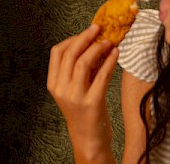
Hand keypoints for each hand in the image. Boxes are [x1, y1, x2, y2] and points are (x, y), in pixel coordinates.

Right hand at [46, 24, 120, 163]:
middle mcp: (61, 89)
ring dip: (97, 48)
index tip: (87, 32)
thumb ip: (80, 69)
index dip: (73, 39)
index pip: (57, 53)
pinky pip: (101, 76)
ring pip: (83, 62)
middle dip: (86, 37)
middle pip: (70, 54)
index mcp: (53, 84)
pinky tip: (116, 54)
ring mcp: (75, 96)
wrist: (88, 139)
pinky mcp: (92, 102)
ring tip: (109, 42)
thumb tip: (95, 44)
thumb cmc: (83, 113)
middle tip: (99, 29)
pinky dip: (109, 62)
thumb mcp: (74, 89)